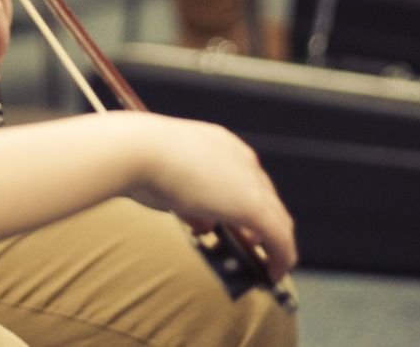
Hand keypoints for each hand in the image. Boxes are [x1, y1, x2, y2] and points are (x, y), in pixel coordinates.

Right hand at [114, 113, 297, 283]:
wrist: (138, 151)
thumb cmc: (140, 162)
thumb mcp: (169, 183)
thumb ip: (191, 206)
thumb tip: (205, 227)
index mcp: (220, 145)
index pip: (244, 178)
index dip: (245, 203)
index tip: (240, 225)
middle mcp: (241, 159)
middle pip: (265, 197)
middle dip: (263, 225)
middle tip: (256, 249)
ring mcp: (250, 182)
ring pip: (277, 218)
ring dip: (275, 244)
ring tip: (271, 266)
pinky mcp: (253, 207)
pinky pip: (279, 238)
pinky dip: (281, 257)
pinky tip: (274, 274)